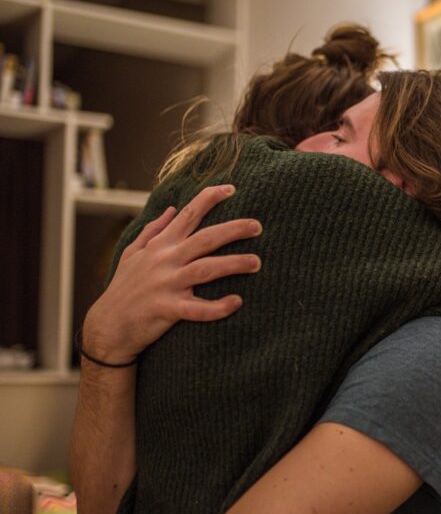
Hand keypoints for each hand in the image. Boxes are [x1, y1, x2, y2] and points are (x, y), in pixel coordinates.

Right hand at [82, 184, 262, 362]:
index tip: (231, 188)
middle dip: (233, 230)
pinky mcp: (167, 309)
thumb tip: (170, 209)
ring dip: (233, 264)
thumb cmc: (124, 288)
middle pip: (204, 239)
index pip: (188, 215)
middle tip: (258, 226)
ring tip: (256, 262)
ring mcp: (166, 284)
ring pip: (205, 269)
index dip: (209, 199)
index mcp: (160, 245)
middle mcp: (164, 260)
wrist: (108, 325)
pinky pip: (196, 309)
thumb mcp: (132, 253)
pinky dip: (217, 307)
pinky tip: (237, 302)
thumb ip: (153, 230)